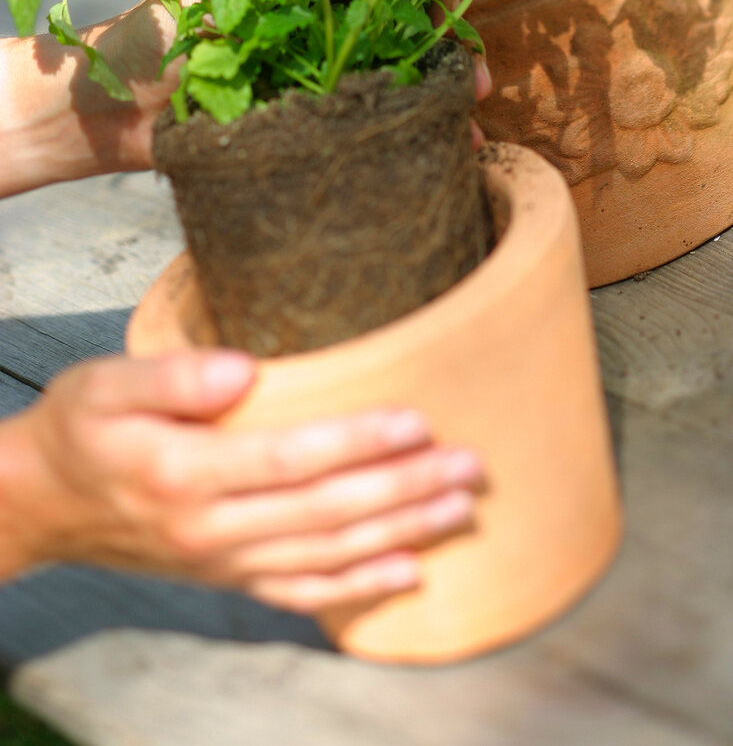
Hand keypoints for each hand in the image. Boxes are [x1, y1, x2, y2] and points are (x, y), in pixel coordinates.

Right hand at [0, 351, 481, 612]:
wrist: (45, 503)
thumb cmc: (80, 431)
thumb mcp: (104, 384)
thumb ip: (173, 376)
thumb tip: (243, 372)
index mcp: (184, 473)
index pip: (289, 458)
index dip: (357, 440)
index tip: (417, 419)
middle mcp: (211, 528)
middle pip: (326, 511)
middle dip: (405, 488)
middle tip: (470, 464)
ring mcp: (224, 562)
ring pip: (327, 553)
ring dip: (401, 532)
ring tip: (461, 508)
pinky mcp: (230, 577)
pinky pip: (303, 591)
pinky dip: (359, 587)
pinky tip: (408, 572)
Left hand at [109, 0, 490, 166]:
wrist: (114, 111)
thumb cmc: (162, 32)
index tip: (455, 10)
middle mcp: (317, 27)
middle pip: (400, 35)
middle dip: (444, 57)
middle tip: (476, 87)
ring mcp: (314, 79)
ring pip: (390, 85)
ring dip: (432, 106)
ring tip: (466, 137)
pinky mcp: (305, 126)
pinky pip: (362, 129)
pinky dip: (398, 140)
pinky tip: (433, 158)